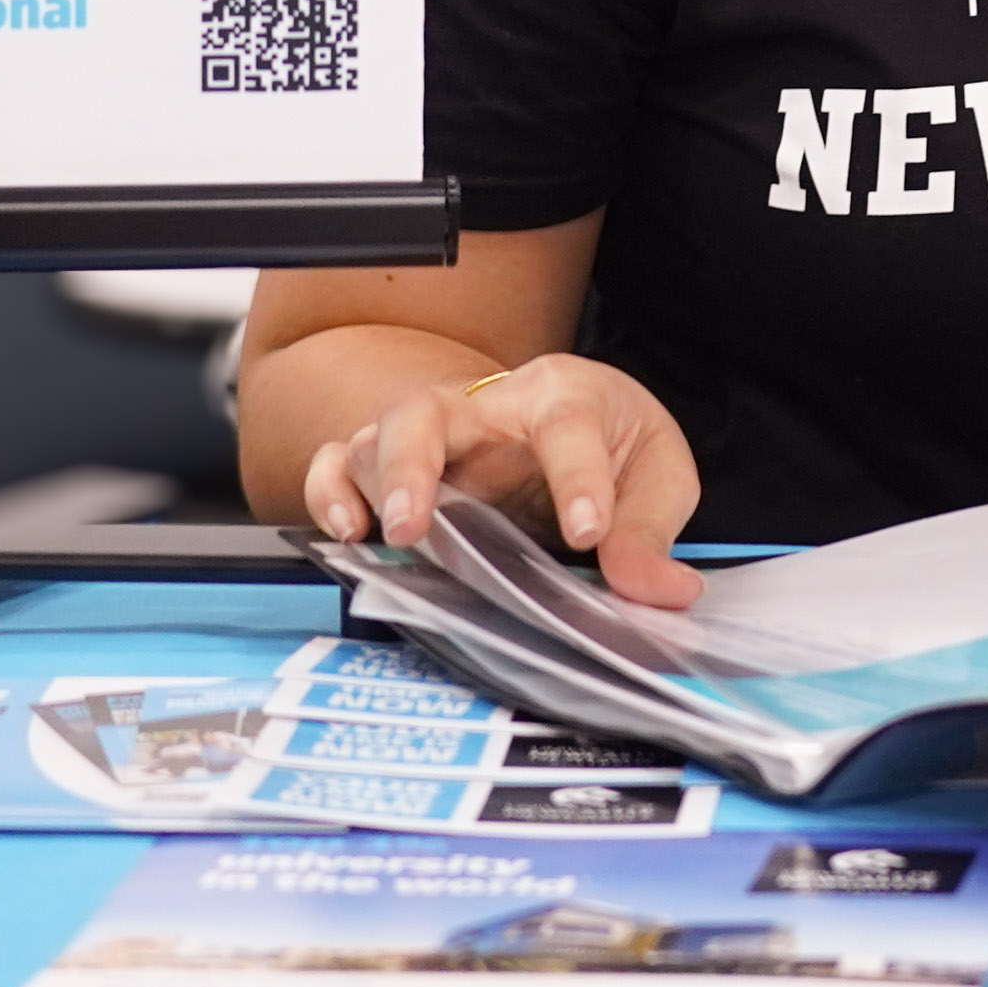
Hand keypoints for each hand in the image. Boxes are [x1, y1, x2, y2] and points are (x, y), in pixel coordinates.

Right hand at [300, 353, 702, 607]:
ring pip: (376, 436)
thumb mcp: (657, 478)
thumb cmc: (613, 441)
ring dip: (370, 486)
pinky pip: (340, 461)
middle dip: (411, 465)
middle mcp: (487, 407)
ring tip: (388, 537)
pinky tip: (346, 533)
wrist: (579, 421)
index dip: (579, 481)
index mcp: (564, 396)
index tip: (587, 533)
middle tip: (415, 529)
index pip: (567, 426)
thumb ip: (649, 533)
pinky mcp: (401, 466)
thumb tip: (659, 590)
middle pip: (427, 410)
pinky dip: (329, 492)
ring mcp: (437, 435)